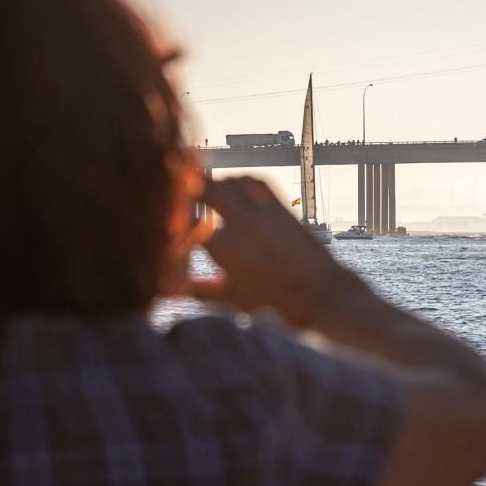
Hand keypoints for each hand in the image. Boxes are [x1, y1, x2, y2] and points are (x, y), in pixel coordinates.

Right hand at [167, 177, 359, 327]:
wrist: (322, 297)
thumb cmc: (274, 304)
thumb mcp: (230, 300)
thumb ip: (196, 291)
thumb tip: (165, 290)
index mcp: (225, 247)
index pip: (185, 220)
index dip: (169, 218)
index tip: (164, 222)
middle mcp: (244, 223)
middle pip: (206, 188)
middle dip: (186, 188)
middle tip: (175, 191)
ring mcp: (266, 213)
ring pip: (232, 181)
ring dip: (215, 183)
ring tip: (203, 193)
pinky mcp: (283, 210)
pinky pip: (258, 182)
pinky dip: (241, 181)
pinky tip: (234, 188)